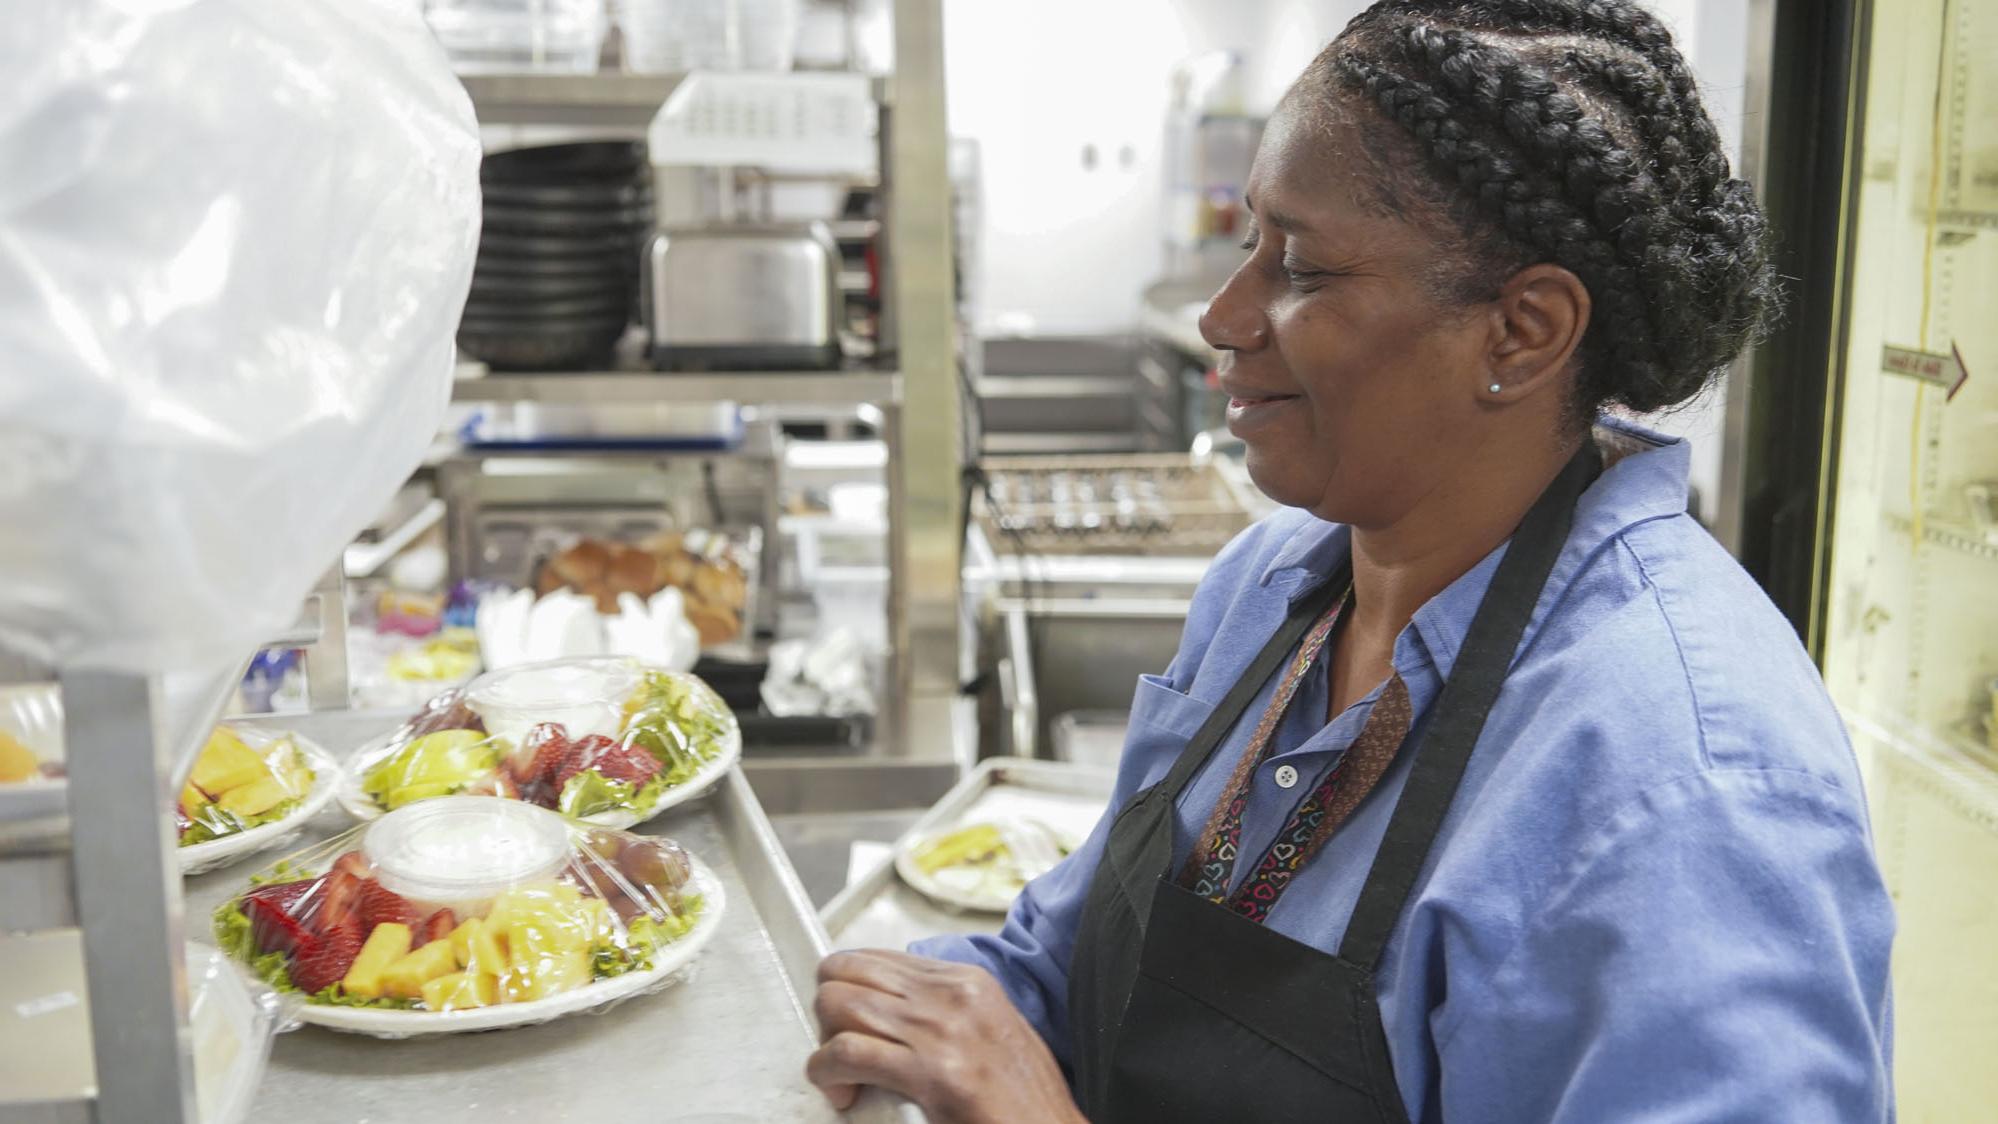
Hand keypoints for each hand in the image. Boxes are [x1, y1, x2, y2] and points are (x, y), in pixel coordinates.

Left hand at [807, 949, 1084, 1123]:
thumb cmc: (1024, 1098)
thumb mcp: (990, 1030)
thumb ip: (943, 1011)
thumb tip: (891, 1011)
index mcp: (967, 982)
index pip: (876, 958)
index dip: (846, 988)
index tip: (844, 1021)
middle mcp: (952, 995)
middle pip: (848, 971)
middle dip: (827, 1010)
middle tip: (836, 1047)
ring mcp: (942, 1030)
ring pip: (839, 1004)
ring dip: (823, 1043)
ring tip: (837, 1076)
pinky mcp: (933, 1072)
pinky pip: (848, 1053)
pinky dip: (826, 1072)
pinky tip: (837, 1092)